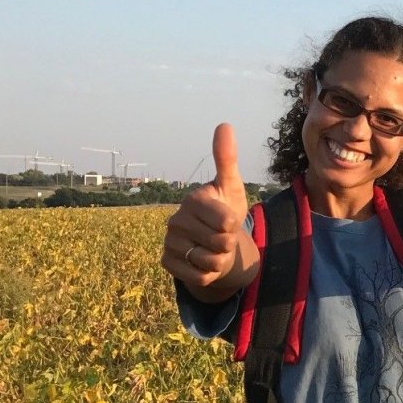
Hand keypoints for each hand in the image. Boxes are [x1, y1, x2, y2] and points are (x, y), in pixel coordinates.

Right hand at [161, 123, 250, 294]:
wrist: (216, 243)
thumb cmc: (226, 211)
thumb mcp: (232, 186)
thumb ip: (227, 159)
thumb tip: (224, 125)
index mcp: (193, 201)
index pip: (227, 222)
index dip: (235, 225)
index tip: (228, 219)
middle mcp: (175, 221)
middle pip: (221, 243)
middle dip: (229, 244)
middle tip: (222, 236)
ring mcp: (169, 243)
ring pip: (211, 262)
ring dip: (220, 260)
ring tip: (213, 249)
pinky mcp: (167, 263)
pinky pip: (199, 277)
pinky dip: (208, 274)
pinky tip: (203, 262)